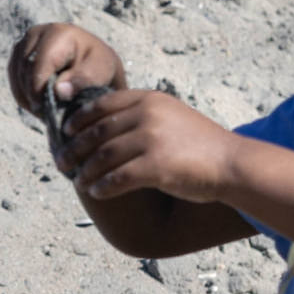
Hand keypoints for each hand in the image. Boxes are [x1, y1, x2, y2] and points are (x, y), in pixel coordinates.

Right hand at [7, 22, 126, 121]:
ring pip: (16, 75)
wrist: (92, 61)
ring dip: (28, 96)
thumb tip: (58, 91)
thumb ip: (82, 79)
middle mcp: (36, 33)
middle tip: (48, 114)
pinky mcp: (18, 53)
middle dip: (34, 95)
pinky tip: (38, 102)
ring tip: (45, 109)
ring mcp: (24, 42)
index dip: (38, 90)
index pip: (38, 64)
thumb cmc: (98, 66)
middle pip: (24, 70)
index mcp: (57, 33)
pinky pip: (13, 77)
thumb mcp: (99, 71)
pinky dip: (23, 93)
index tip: (47, 111)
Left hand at [60, 87, 241, 205]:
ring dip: (85, 172)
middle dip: (73, 149)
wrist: (233, 164)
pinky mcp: (156, 166)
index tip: (65, 132)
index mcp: (149, 100)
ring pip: (103, 157)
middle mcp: (148, 115)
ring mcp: (152, 140)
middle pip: (97, 132)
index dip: (79, 119)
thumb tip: (106, 127)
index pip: (102, 105)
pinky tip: (96, 193)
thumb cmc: (202, 144)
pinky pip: (117, 178)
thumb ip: (143, 115)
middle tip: (60, 162)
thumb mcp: (172, 115)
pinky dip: (102, 187)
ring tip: (78, 182)